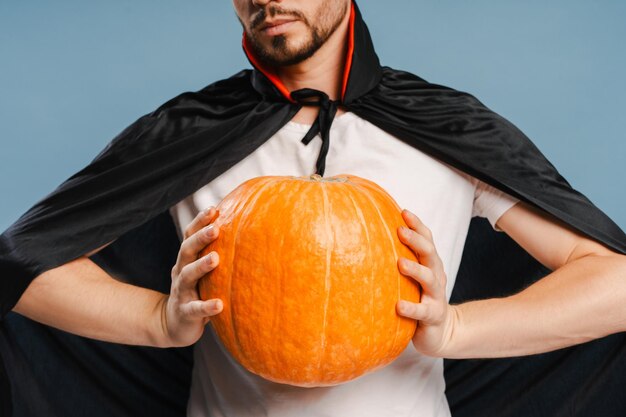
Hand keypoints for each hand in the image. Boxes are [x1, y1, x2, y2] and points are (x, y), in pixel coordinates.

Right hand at [161, 207, 222, 346]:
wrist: (174, 323)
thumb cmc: (197, 291)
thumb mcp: (203, 271)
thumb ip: (217, 253)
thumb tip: (248, 230)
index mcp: (186, 260)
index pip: (189, 235)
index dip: (199, 221)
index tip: (213, 209)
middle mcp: (181, 272)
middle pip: (186, 250)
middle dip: (200, 237)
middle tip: (215, 228)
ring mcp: (181, 292)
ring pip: (187, 276)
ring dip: (201, 266)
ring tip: (215, 258)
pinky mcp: (185, 313)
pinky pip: (195, 309)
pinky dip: (206, 307)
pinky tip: (219, 305)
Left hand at [396, 209, 457, 356]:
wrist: (438, 332)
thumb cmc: (418, 298)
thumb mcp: (411, 277)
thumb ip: (398, 259)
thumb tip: (368, 237)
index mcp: (430, 264)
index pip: (427, 239)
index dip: (417, 225)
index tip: (403, 212)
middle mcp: (436, 275)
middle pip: (430, 253)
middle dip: (416, 240)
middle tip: (400, 231)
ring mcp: (436, 295)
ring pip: (430, 279)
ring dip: (415, 269)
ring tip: (400, 263)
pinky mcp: (433, 316)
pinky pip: (422, 311)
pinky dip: (411, 308)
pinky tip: (398, 306)